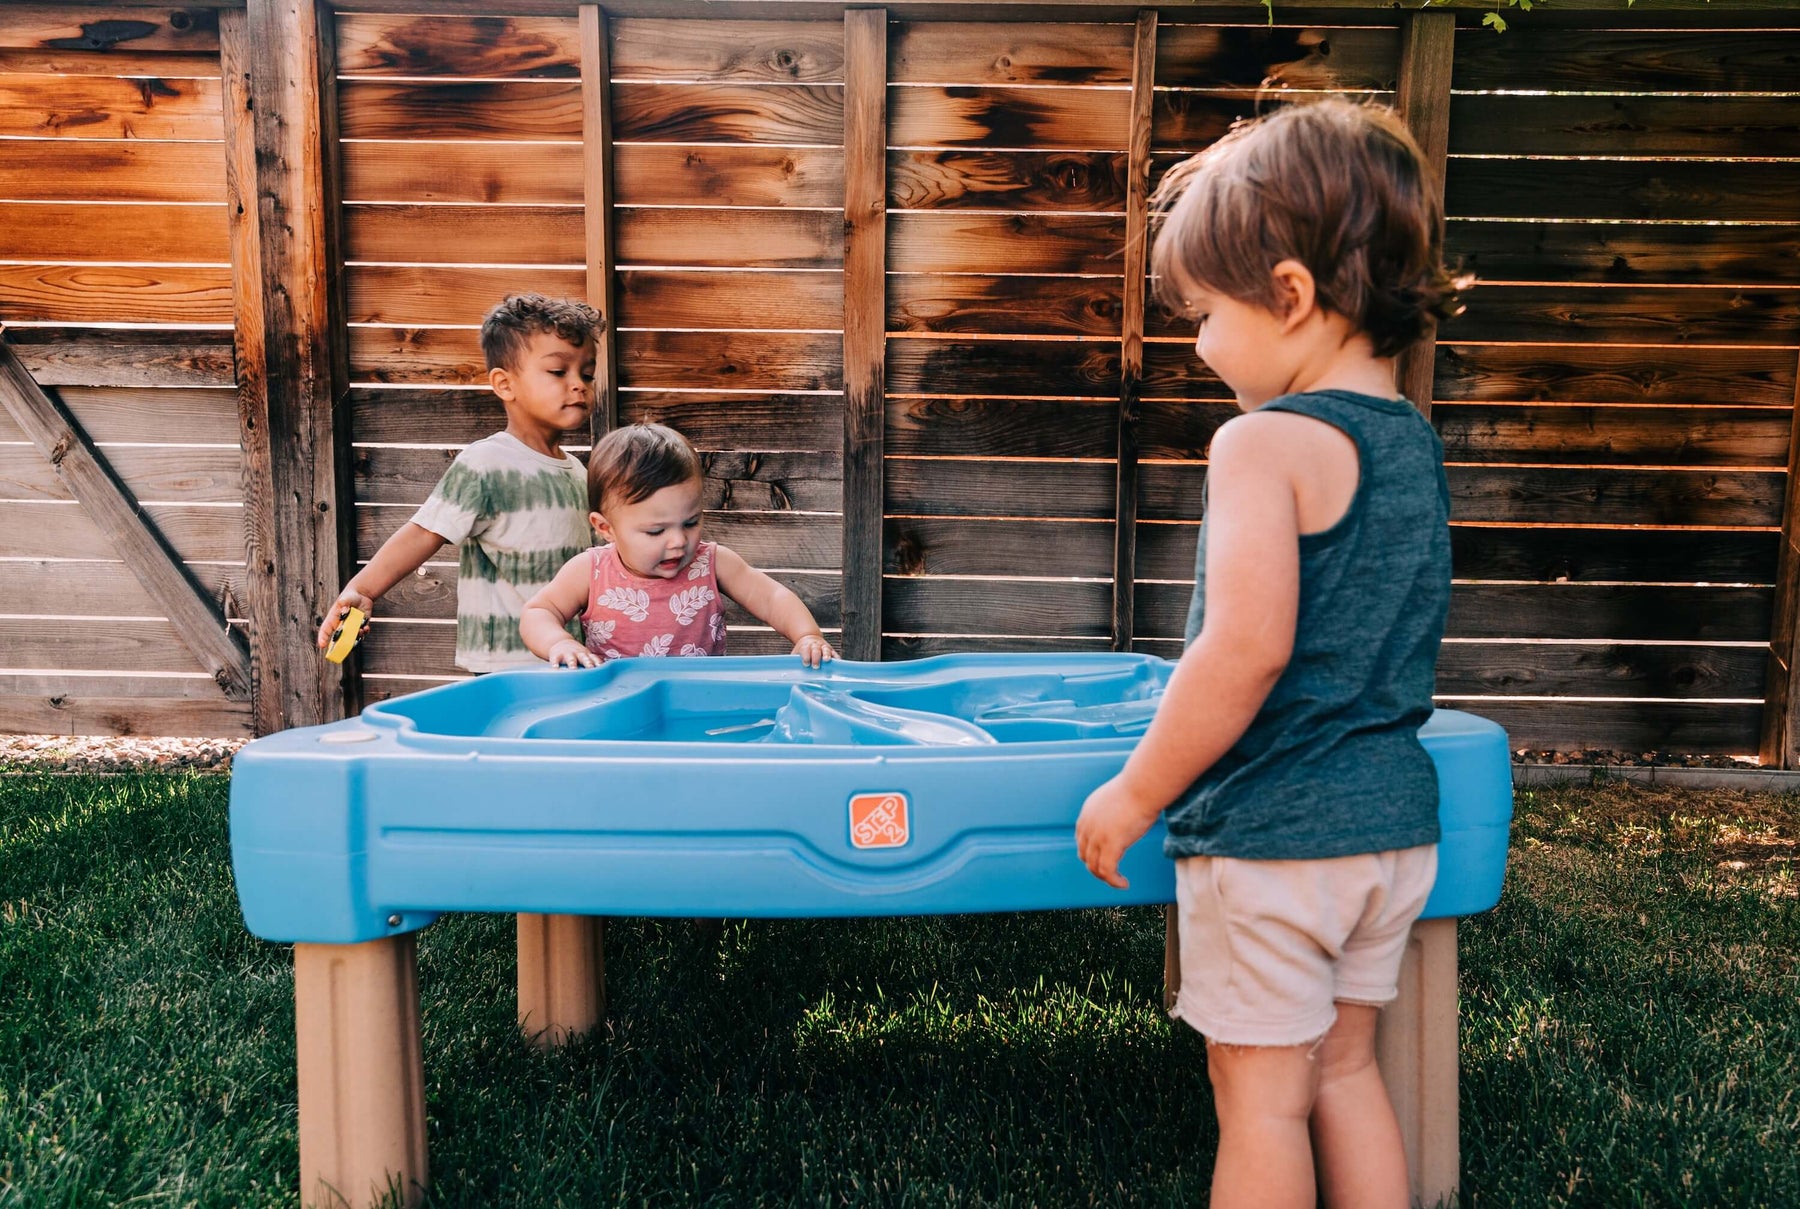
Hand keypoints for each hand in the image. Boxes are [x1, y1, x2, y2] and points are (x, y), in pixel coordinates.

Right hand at [316, 591, 372, 650]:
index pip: (325, 630)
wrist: (362, 595)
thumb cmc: (349, 596)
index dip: (322, 638)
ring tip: (360, 630)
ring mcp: (352, 627)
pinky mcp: (361, 626)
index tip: (322, 645)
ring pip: (352, 638)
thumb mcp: (344, 599)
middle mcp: (341, 626)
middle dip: (342, 644)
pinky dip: (364, 632)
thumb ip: (343, 604)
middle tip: (345, 645)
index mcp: (333, 620)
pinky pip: (363, 633)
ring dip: (356, 637)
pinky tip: (366, 627)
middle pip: (339, 639)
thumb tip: (344, 611)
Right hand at [546, 638, 599, 668]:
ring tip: (573, 669)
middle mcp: (578, 654)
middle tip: (591, 668)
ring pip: (571, 659)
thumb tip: (606, 676)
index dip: (598, 663)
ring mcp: (567, 654)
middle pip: (584, 658)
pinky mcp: (556, 655)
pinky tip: (555, 668)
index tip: (602, 669)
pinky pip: (555, 660)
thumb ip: (593, 664)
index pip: (594, 659)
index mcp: (586, 655)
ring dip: (572, 663)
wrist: (561, 642)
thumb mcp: (585, 656)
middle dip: (588, 663)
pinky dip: (555, 664)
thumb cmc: (577, 654)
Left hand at [793, 633, 835, 667]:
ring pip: (826, 650)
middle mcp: (815, 645)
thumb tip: (791, 672)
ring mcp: (823, 646)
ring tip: (826, 661)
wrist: (808, 637)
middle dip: (816, 658)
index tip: (806, 664)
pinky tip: (837, 662)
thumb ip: (794, 661)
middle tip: (815, 666)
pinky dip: (836, 658)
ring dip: (826, 655)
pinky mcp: (831, 650)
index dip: (806, 657)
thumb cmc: (802, 650)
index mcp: (805, 646)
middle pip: (816, 650)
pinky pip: (834, 653)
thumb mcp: (796, 653)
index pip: (805, 650)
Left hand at [1075, 774, 1164, 889]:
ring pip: (1094, 866)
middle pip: (1085, 855)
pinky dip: (1114, 881)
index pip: (1082, 840)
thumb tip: (1124, 818)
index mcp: (1087, 813)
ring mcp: (1097, 836)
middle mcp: (1087, 825)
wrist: (1143, 786)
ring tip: (1119, 881)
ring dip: (1105, 877)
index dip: (1091, 854)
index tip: (1106, 859)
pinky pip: (1107, 871)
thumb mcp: (1118, 799)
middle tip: (1112, 874)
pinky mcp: (1110, 845)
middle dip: (1097, 867)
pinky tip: (1124, 884)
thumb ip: (1115, 811)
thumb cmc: (1139, 790)